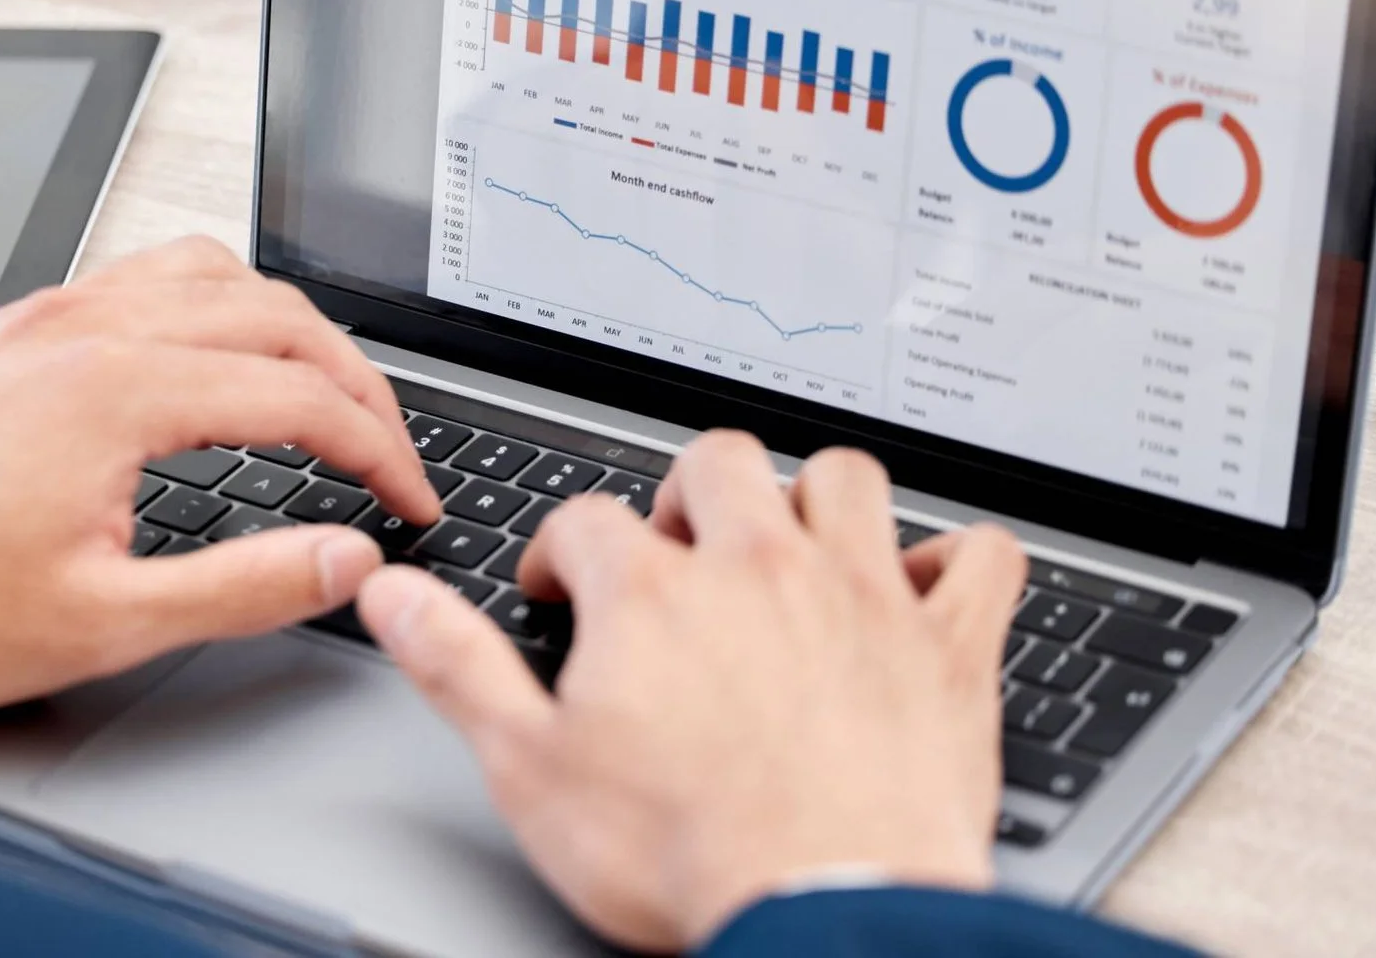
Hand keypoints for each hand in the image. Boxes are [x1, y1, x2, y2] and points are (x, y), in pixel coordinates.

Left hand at [0, 236, 437, 713]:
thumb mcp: (100, 623)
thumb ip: (242, 588)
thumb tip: (344, 561)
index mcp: (120, 391)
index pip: (303, 397)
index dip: (380, 453)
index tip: (408, 502)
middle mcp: (90, 327)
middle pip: (278, 316)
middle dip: (357, 381)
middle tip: (389, 449)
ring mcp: (50, 312)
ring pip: (216, 273)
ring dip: (290, 326)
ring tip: (324, 389)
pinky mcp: (18, 324)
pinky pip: (149, 273)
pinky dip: (217, 303)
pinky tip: (215, 355)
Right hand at [357, 431, 1024, 951]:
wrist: (827, 914)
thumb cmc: (687, 856)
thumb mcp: (531, 771)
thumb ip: (460, 669)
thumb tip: (394, 598)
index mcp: (654, 595)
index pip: (589, 520)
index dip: (562, 554)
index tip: (562, 595)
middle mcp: (759, 569)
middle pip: (718, 462)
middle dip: (687, 496)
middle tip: (677, 555)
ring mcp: (864, 598)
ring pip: (845, 479)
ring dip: (815, 500)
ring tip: (791, 545)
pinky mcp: (949, 648)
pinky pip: (981, 553)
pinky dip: (959, 556)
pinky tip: (928, 581)